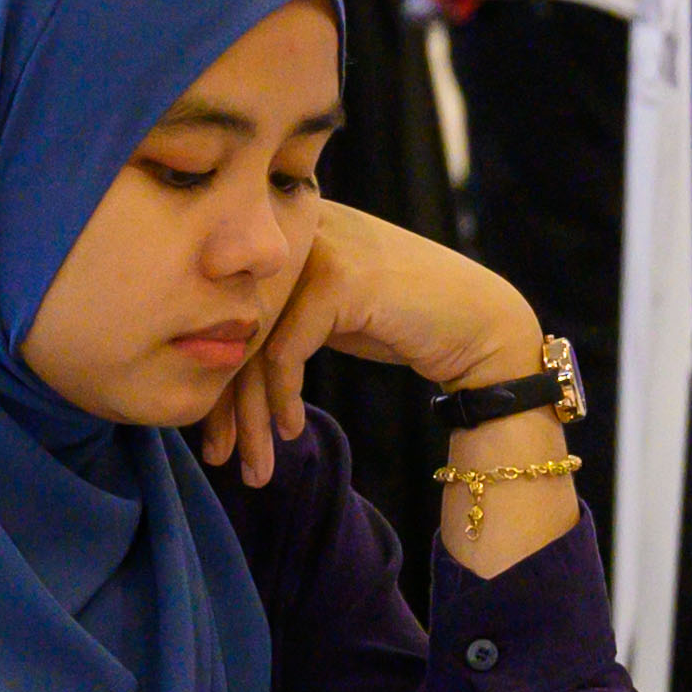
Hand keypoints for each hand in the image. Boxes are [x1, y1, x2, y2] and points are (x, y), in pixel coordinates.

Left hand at [201, 200, 548, 487]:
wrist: (483, 324)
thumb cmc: (407, 320)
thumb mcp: (331, 310)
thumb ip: (280, 311)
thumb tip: (209, 357)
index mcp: (288, 226)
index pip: (227, 304)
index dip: (215, 372)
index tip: (214, 432)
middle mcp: (297, 226)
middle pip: (234, 323)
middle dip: (225, 401)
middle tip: (221, 457)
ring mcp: (318, 247)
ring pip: (255, 341)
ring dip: (252, 414)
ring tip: (255, 465)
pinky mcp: (338, 278)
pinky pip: (286, 350)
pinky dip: (283, 398)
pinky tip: (292, 428)